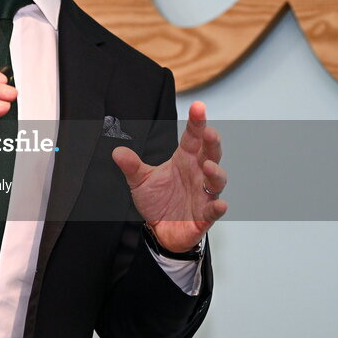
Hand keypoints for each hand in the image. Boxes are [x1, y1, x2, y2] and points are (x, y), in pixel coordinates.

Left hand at [111, 101, 227, 252]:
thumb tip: (117, 152)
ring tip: (208, 166)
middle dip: (212, 143)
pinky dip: (217, 208)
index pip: (192, 138)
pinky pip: (214, 211)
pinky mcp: (204, 216)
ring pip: (216, 180)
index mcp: (184, 160)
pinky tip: (220, 204)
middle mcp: (197, 174)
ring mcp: (203, 195)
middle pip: (210, 154)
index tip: (198, 107)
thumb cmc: (157, 200)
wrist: (160, 229)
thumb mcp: (140, 181)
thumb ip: (131, 166)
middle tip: (209, 132)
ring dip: (215, 173)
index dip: (196, 123)